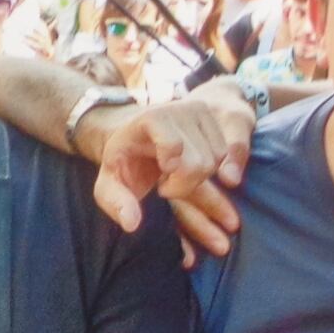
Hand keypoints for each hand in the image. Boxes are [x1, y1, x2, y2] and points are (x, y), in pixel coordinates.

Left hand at [90, 93, 251, 256]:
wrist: (135, 138)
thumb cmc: (124, 163)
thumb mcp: (110, 184)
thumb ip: (116, 202)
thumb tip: (132, 223)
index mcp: (150, 119)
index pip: (174, 149)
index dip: (172, 175)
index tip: (160, 183)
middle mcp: (177, 108)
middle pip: (199, 164)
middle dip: (183, 186)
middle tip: (165, 184)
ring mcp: (198, 110)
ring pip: (214, 162)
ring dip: (196, 179)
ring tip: (174, 174)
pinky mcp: (213, 118)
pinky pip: (223, 156)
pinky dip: (208, 171)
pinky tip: (188, 167)